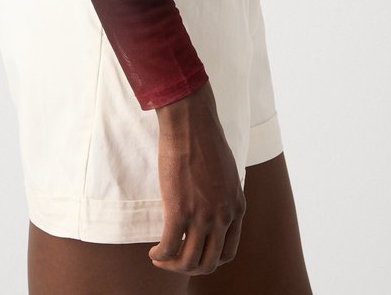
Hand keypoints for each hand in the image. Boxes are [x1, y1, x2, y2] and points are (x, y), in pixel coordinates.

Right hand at [149, 80, 245, 275]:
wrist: (191, 123)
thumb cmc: (205, 140)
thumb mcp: (227, 173)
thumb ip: (224, 195)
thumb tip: (212, 207)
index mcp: (237, 207)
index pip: (228, 252)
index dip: (209, 260)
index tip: (193, 254)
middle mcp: (223, 216)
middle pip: (209, 263)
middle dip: (190, 268)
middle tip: (174, 261)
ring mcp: (202, 215)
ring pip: (188, 262)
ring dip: (172, 266)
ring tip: (160, 258)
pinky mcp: (179, 210)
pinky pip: (169, 248)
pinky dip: (160, 256)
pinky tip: (153, 252)